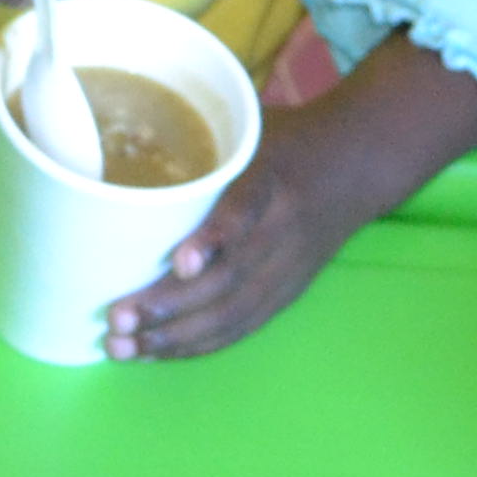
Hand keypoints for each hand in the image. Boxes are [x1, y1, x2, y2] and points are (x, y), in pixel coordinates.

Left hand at [97, 113, 353, 358]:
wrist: (359, 164)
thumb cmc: (287, 140)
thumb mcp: (252, 123)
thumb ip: (201, 138)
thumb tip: (120, 136)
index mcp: (272, 178)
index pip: (247, 209)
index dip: (216, 238)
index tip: (181, 262)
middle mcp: (282, 229)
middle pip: (229, 278)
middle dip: (170, 306)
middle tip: (116, 320)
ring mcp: (287, 268)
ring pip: (231, 314)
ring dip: (174, 338)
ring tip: (122, 348)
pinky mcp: (287, 293)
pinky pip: (240, 327)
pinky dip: (196, 345)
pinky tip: (156, 353)